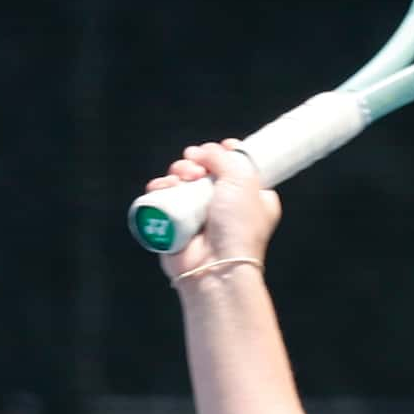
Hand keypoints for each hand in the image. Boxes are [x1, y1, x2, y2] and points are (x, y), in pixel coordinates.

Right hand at [145, 139, 281, 283]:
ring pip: (182, 180)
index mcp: (251, 196)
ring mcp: (200, 214)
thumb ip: (224, 157)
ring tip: (182, 180)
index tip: (221, 148)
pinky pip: (164, 196)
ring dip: (178, 172)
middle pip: (205, 168)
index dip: (226, 153)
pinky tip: (165, 188)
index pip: (237, 165)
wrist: (217, 265)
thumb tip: (203, 152)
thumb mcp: (243, 180)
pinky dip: (161, 188)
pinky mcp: (176, 223)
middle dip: (196, 161)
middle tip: (196, 169)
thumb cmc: (238, 226)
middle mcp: (226, 205)